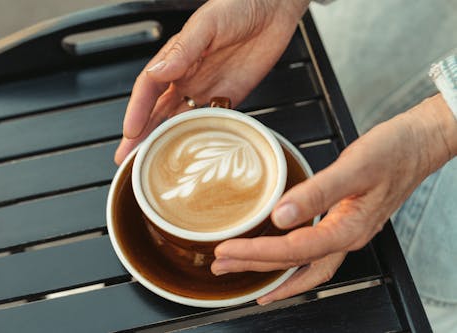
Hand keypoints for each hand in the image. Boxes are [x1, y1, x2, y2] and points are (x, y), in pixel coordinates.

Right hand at [114, 0, 309, 163]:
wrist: (273, 11)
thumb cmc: (238, 7)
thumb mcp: (207, 23)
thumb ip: (184, 49)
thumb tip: (161, 70)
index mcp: (176, 58)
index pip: (148, 88)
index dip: (137, 110)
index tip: (129, 132)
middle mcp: (186, 77)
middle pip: (156, 111)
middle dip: (140, 135)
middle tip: (127, 160)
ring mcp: (205, 90)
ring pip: (177, 121)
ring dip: (161, 142)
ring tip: (148, 164)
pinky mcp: (227, 99)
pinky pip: (207, 122)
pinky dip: (195, 138)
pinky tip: (187, 153)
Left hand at [211, 94, 456, 304]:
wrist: (419, 143)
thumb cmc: (393, 152)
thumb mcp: (354, 168)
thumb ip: (317, 192)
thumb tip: (280, 215)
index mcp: (349, 229)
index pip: (294, 249)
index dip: (257, 252)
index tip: (227, 250)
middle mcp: (347, 237)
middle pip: (296, 265)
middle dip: (256, 268)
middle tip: (221, 266)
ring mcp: (346, 232)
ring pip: (304, 265)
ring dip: (271, 270)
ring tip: (238, 269)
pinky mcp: (343, 222)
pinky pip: (313, 253)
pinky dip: (291, 262)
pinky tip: (275, 257)